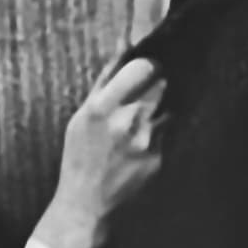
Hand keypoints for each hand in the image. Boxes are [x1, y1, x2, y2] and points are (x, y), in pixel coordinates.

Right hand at [31, 57, 167, 247]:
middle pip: (161, 83)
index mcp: (103, 106)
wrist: (87, 203)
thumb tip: (124, 44)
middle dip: (156, 85)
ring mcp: (146, 140)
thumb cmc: (80, 156)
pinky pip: (166, 134)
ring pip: (167, 108)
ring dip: (158, 111)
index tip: (146, 68)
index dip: (147, 65)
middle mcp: (128, 121)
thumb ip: (105, 81)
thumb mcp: (81, 116)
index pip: (142, 66)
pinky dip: (158, 135)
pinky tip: (139, 148)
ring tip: (139, 126)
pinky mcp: (158, 157)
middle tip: (146, 93)